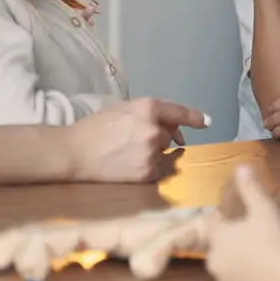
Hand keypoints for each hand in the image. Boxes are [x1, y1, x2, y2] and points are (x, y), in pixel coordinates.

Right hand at [66, 98, 209, 182]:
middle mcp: (153, 129)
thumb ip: (146, 112)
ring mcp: (152, 152)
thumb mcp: (120, 108)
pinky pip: (158, 170)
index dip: (194, 117)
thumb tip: (170, 126)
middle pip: (171, 135)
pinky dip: (149, 169)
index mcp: (147, 107)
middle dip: (165, 137)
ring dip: (154, 154)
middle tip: (148, 141)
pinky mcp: (147, 172)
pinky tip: (128, 165)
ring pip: (164, 154)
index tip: (206, 122)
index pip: (179, 112)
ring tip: (128, 153)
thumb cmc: (93, 128)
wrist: (73, 153)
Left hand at [205, 164, 279, 280]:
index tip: (232, 217)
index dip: (219, 219)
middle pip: (217, 247)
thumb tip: (241, 166)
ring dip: (237, 260)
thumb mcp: (263, 209)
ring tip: (259, 254)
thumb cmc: (273, 240)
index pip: (209, 225)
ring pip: (227, 266)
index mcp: (218, 238)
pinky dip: (247, 277)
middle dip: (229, 241)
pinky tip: (264, 273)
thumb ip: (250, 188)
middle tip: (250, 235)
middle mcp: (215, 260)